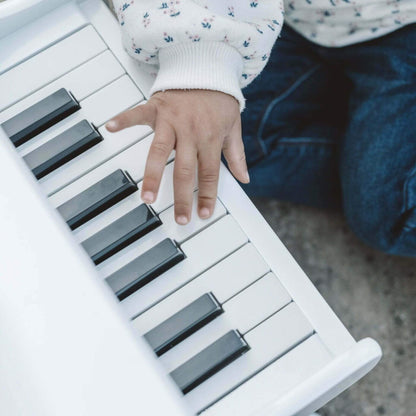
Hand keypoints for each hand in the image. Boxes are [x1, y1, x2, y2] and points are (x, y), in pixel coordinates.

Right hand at [106, 89, 248, 224]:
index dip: (207, 196)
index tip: (203, 215)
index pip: (210, 174)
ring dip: (153, 175)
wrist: (209, 66)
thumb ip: (237, 155)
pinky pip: (137, 114)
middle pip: (185, 170)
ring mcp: (171, 120)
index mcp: (210, 138)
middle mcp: (190, 132)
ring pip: (159, 151)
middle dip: (182, 197)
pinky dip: (124, 119)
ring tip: (147, 197)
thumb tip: (244, 179)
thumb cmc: (220, 99)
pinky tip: (111, 128)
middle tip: (179, 219)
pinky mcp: (156, 107)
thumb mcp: (234, 126)